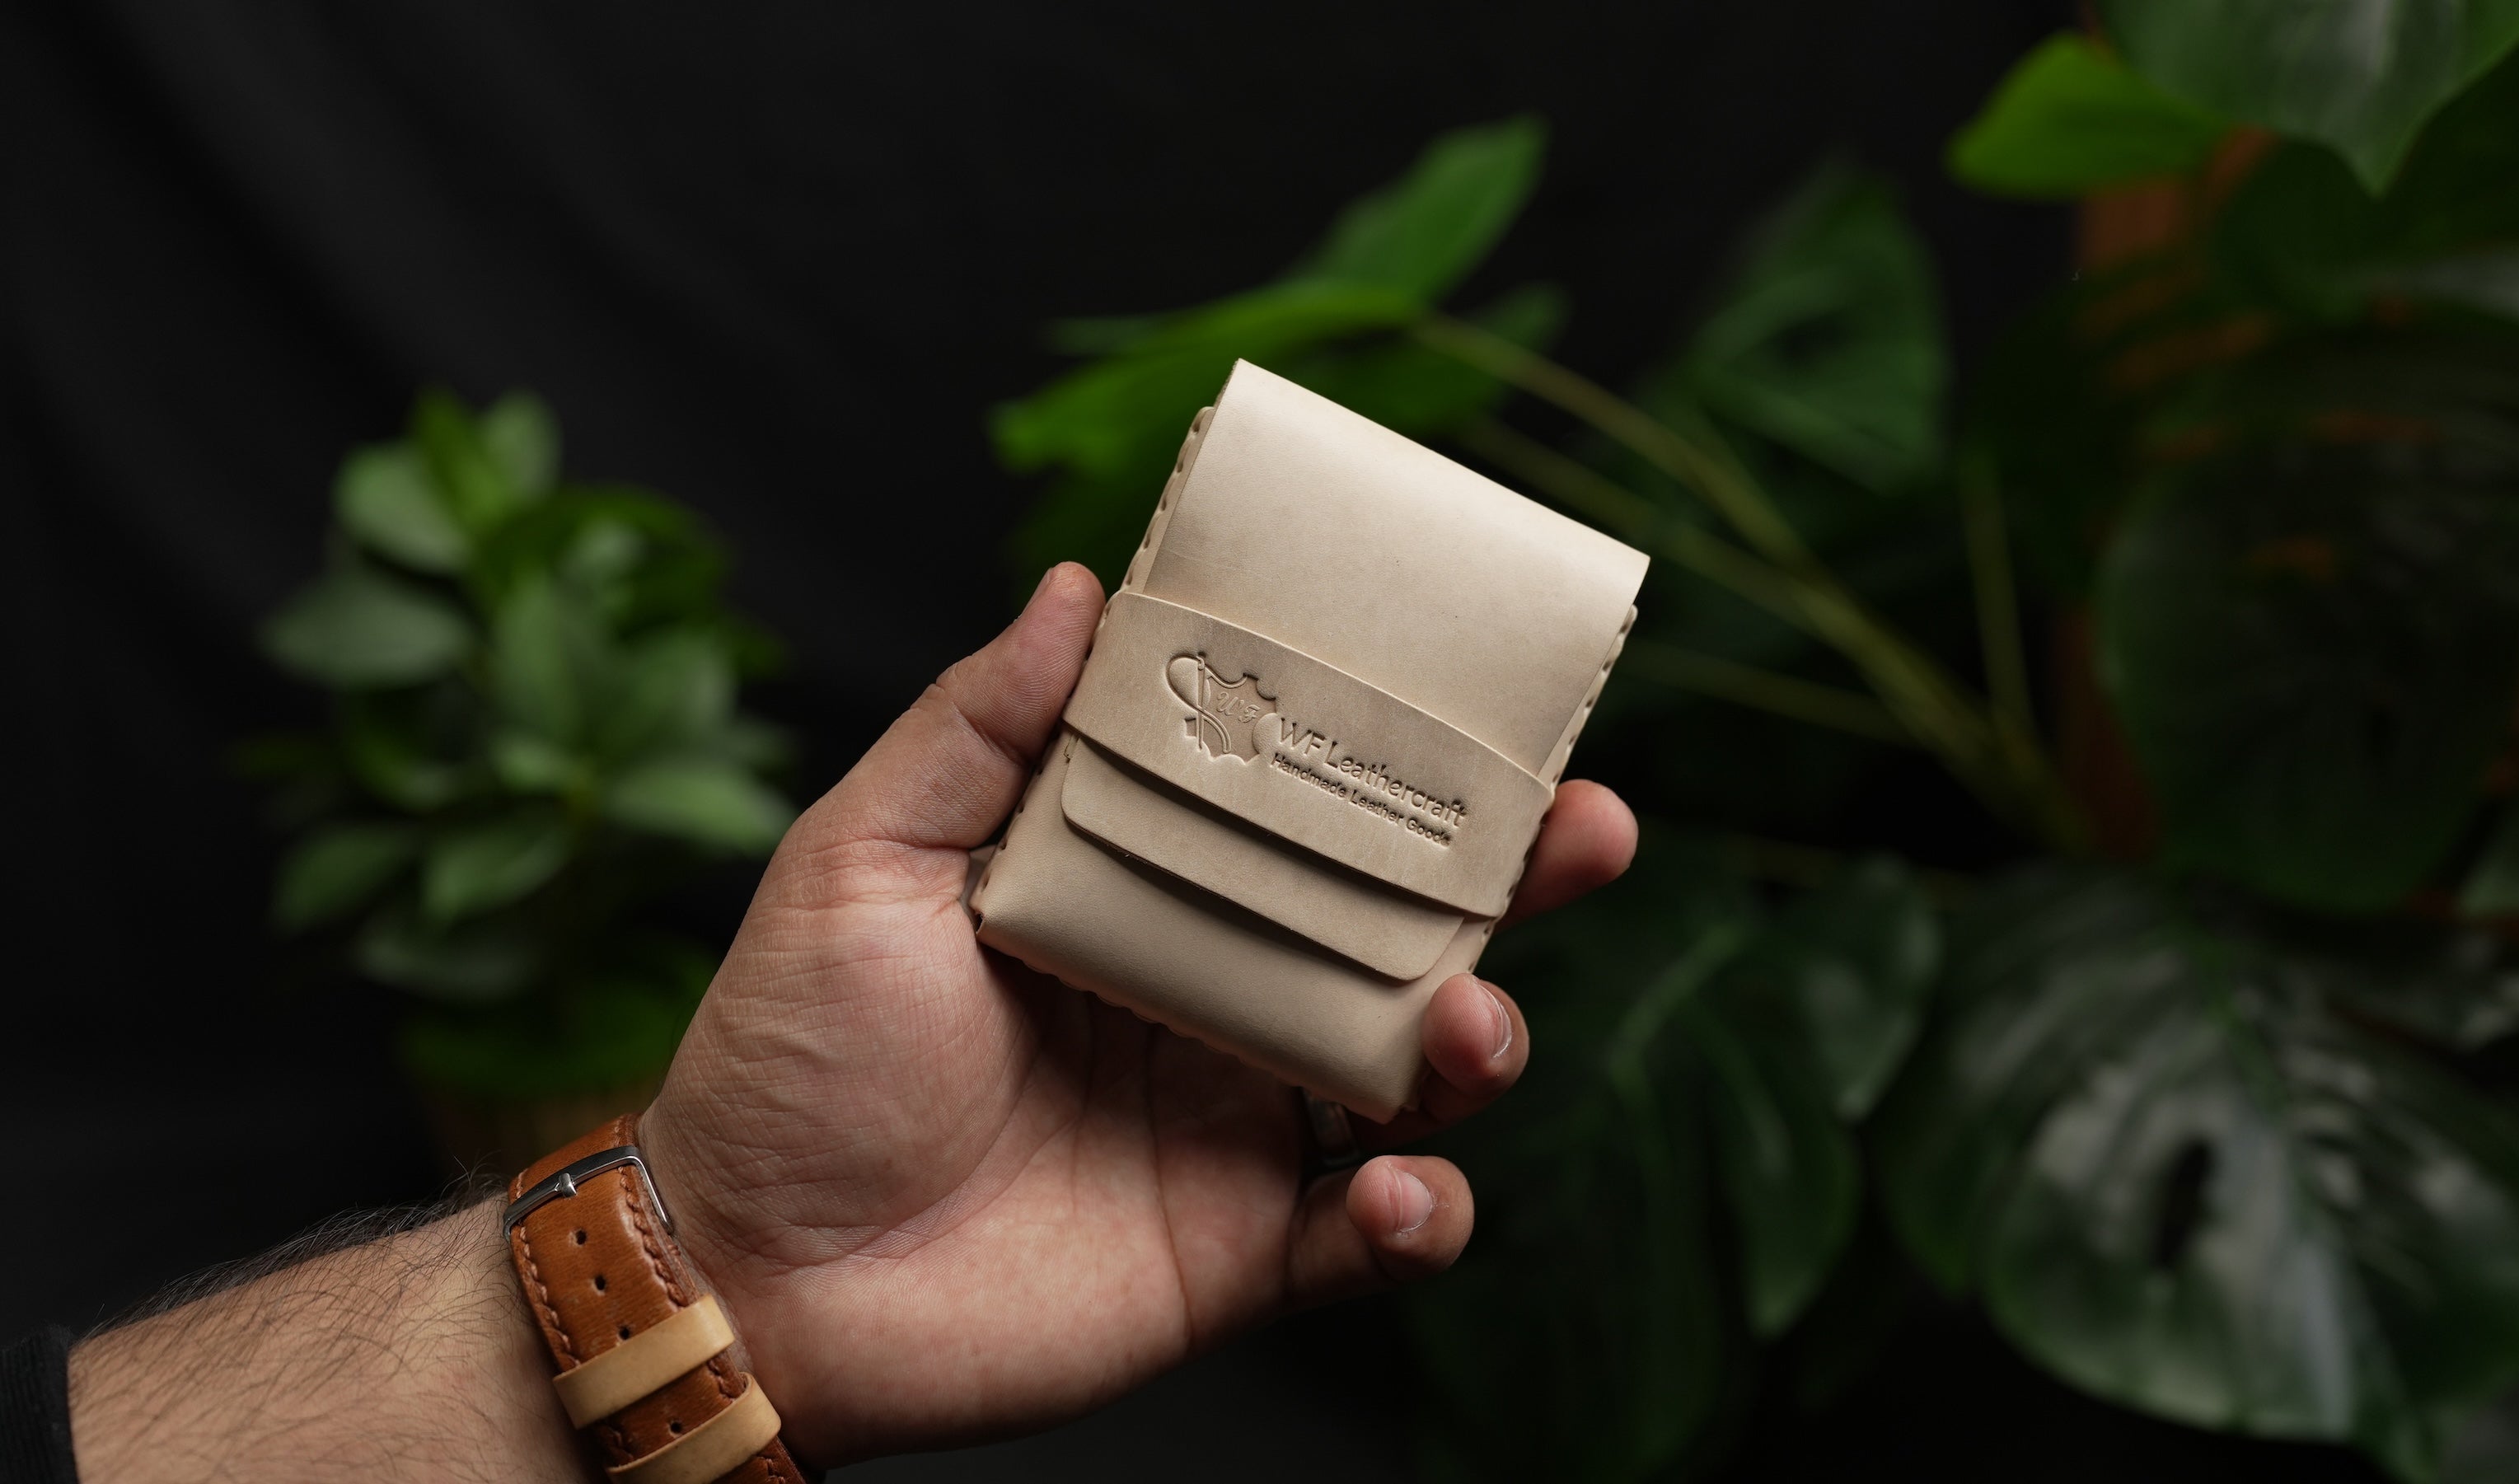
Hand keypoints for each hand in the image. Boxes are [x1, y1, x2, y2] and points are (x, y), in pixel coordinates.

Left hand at [638, 562, 1635, 1463]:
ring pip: (1418, 1073)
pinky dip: (1420, 1217)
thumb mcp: (862, 859)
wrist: (751, 1275)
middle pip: (1403, 924)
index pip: (1303, 803)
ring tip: (1467, 1027)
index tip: (1486, 694)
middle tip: (1591, 827)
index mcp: (1144, 889)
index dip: (1401, 752)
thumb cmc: (787, 1058)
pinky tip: (1398, 1192)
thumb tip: (1082, 584)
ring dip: (1481, 1041)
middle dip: (1517, 875)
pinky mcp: (1241, 1252)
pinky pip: (1372, 1237)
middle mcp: (1214, 996)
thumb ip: (976, 727)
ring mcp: (1236, 1124)